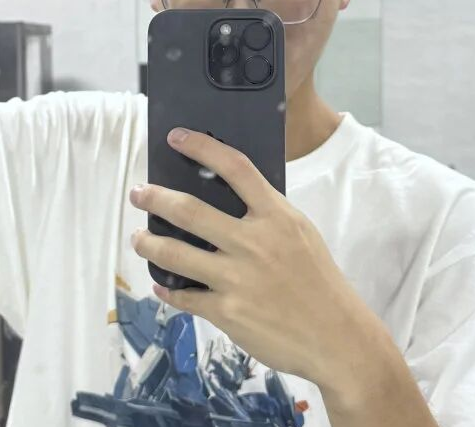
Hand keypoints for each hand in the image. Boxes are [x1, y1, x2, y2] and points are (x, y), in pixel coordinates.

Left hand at [129, 127, 380, 386]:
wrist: (336, 338)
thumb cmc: (319, 282)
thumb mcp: (300, 234)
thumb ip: (267, 216)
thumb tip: (228, 199)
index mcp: (276, 216)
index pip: (235, 168)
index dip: (202, 147)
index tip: (177, 138)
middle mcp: (253, 242)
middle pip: (189, 210)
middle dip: (155, 198)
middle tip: (139, 194)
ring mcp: (236, 279)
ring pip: (174, 253)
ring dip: (148, 243)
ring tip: (138, 238)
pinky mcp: (226, 312)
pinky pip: (184, 296)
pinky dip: (167, 289)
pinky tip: (161, 284)